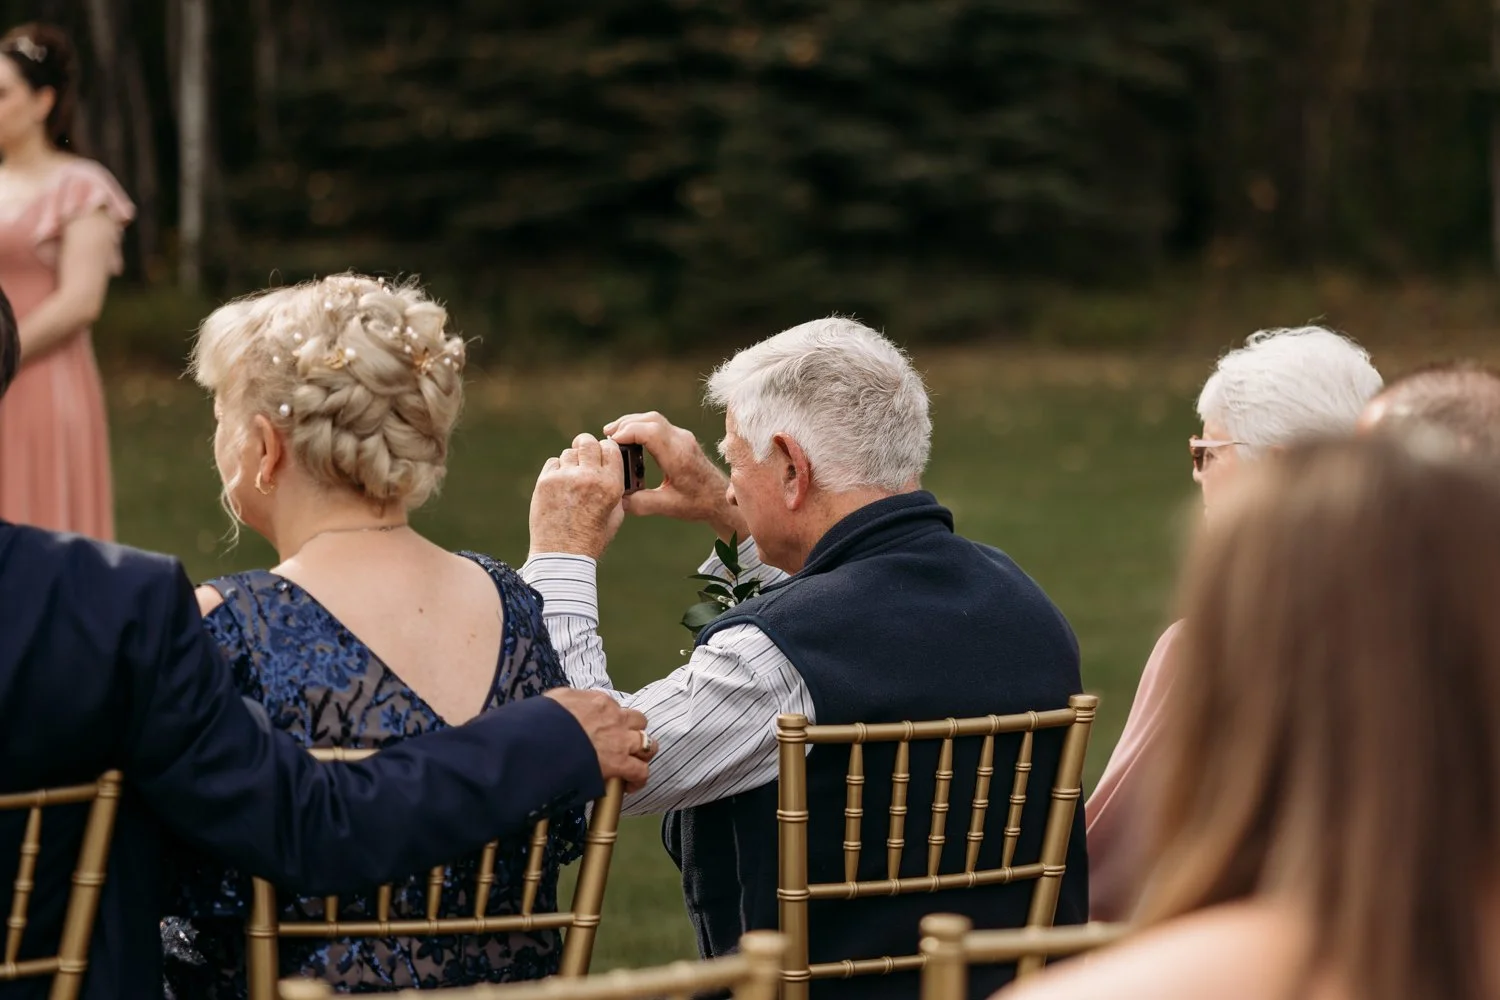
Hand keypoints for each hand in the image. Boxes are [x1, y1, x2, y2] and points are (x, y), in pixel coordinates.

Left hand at [529, 433, 626, 558]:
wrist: (562, 555)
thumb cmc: (592, 538)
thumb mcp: (616, 515)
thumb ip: (616, 489)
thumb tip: (610, 469)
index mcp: (611, 485)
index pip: (610, 448)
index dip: (606, 448)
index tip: (602, 452)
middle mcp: (589, 477)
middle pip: (587, 442)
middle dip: (586, 446)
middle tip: (583, 452)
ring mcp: (565, 478)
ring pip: (568, 453)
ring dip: (571, 462)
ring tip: (571, 480)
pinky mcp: (545, 482)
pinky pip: (552, 463)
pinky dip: (556, 470)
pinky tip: (559, 487)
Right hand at [544, 688, 656, 793]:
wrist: (545, 738)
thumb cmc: (546, 719)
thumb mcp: (558, 698)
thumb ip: (571, 699)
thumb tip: (569, 705)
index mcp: (601, 702)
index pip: (616, 707)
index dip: (614, 720)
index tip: (607, 729)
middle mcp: (616, 718)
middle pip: (639, 721)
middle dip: (634, 731)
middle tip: (624, 743)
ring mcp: (620, 741)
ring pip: (648, 744)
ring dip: (643, 753)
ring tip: (634, 762)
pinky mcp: (620, 763)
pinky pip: (641, 771)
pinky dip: (638, 778)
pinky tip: (630, 785)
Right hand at [604, 412, 748, 541]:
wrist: (721, 498)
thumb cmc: (697, 503)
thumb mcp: (667, 507)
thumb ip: (640, 503)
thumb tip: (616, 499)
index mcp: (678, 456)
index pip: (650, 431)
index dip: (628, 432)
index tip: (611, 442)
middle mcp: (681, 441)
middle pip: (650, 419)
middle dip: (625, 424)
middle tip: (606, 435)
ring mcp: (683, 437)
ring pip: (654, 419)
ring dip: (633, 423)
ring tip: (614, 435)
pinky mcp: (682, 438)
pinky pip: (658, 424)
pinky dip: (641, 427)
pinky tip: (630, 438)